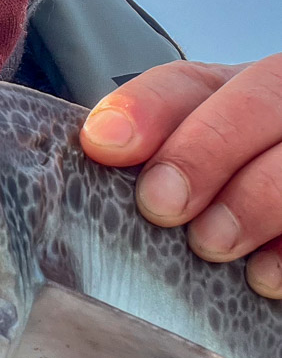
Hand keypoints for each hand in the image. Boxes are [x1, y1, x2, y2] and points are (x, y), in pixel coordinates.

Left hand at [78, 56, 281, 298]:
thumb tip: (94, 160)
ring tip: (212, 244)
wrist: (281, 205)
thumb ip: (151, 160)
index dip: (143, 109)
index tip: (103, 146)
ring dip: (254, 199)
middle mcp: (281, 104)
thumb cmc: (232, 192)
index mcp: (233, 92)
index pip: (185, 82)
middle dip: (203, 150)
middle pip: (256, 99)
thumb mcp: (190, 167)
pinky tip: (266, 275)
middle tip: (162, 205)